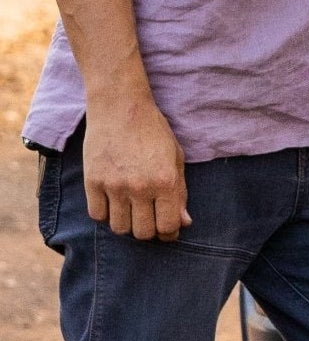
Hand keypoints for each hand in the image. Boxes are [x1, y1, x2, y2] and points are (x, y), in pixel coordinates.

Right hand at [83, 95, 190, 239]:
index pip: (168, 225)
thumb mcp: (175, 158)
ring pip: (119, 228)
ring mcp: (114, 186)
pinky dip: (106, 214)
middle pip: (143, 232)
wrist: (120, 108)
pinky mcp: (92, 182)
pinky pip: (97, 215)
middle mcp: (140, 187)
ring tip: (131, 210)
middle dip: (149, 230)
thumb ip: (180, 192)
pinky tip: (113, 202)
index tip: (167, 229)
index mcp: (166, 181)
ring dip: (127, 224)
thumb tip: (184, 222)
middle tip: (149, 218)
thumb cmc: (153, 131)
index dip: (170, 232)